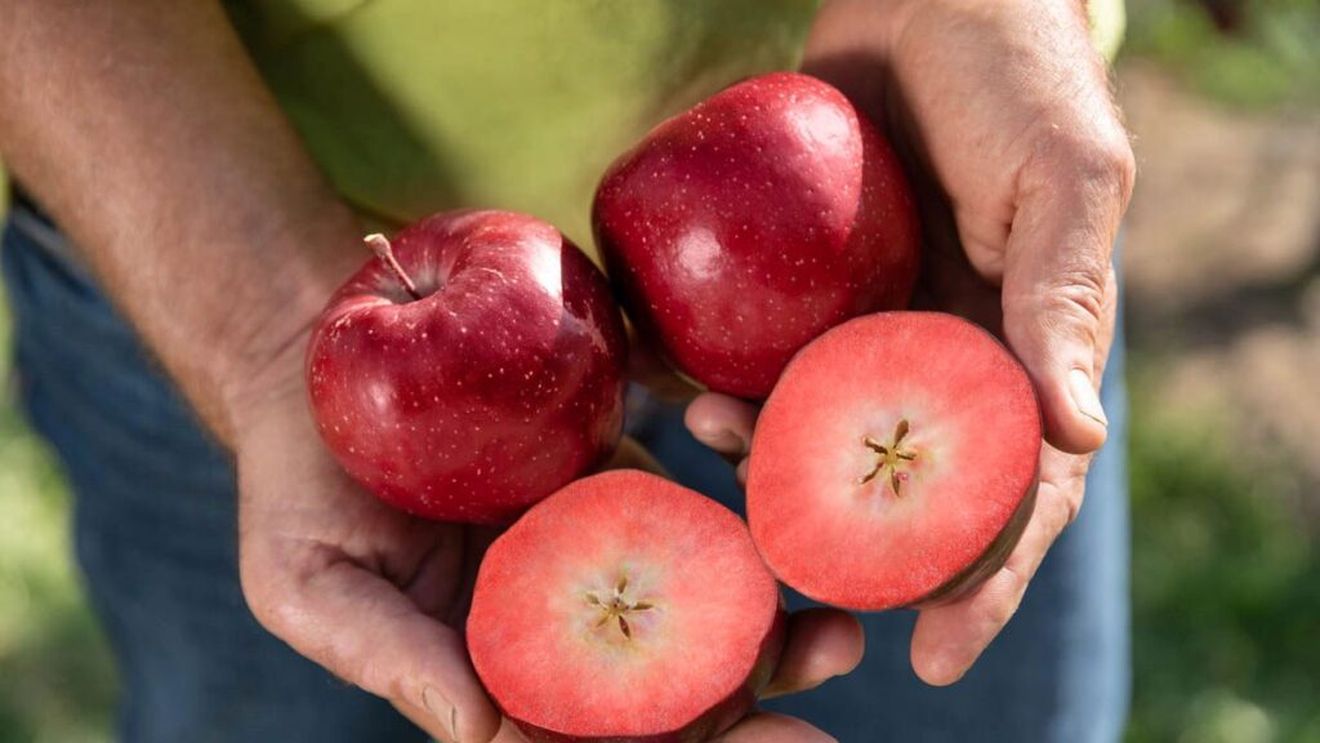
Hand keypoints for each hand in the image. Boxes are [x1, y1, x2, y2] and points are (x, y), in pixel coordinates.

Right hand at [234, 346, 860, 741]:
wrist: (332, 358)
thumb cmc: (300, 478)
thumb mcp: (306, 575)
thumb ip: (386, 655)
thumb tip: (481, 732)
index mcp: (492, 672)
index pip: (579, 742)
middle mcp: (558, 628)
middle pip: (660, 698)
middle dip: (739, 720)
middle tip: (815, 738)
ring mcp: (598, 556)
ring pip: (698, 620)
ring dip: (773, 641)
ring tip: (842, 637)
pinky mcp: (625, 485)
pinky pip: (697, 523)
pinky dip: (750, 535)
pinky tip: (799, 528)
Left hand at [687, 0, 1133, 685]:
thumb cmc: (1017, 74)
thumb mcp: (1062, 180)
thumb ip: (1063, 301)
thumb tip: (1079, 433)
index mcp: (1018, 355)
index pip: (1012, 490)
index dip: (985, 577)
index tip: (940, 655)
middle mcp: (935, 359)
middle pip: (899, 491)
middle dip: (855, 560)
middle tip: (801, 615)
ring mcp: (857, 330)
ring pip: (812, 436)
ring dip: (768, 471)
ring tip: (720, 460)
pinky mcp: (793, 293)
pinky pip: (753, 361)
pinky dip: (721, 388)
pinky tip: (687, 401)